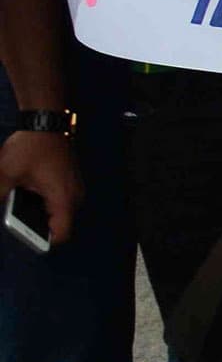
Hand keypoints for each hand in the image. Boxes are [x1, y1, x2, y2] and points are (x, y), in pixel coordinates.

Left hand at [0, 129, 79, 247]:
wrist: (45, 121)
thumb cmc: (31, 147)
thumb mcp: (7, 174)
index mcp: (63, 198)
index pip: (61, 234)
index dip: (42, 241)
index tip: (24, 237)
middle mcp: (74, 196)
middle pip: (59, 224)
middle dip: (37, 224)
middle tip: (16, 217)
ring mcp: (73, 187)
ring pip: (58, 212)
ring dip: (40, 212)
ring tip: (20, 201)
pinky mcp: (69, 180)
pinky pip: (58, 200)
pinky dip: (44, 201)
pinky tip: (27, 190)